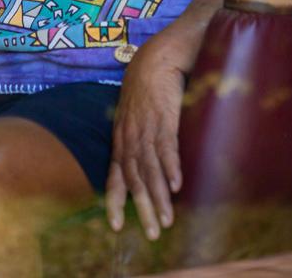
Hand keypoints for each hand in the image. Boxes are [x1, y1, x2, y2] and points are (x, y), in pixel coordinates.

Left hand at [105, 30, 194, 239]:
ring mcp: (146, 129)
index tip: (117, 226)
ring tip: (167, 220)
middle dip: (143, 209)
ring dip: (158, 198)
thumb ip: (138, 137)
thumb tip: (146, 159)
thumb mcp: (136, 115)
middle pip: (134, 180)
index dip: (116, 201)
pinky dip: (170, 168)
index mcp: (122, 138)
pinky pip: (166, 148)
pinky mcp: (163, 118)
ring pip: (149, 170)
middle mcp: (130, 137)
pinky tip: (176, 186)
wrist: (156, 57)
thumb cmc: (148, 85)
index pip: (116, 175)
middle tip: (152, 233)